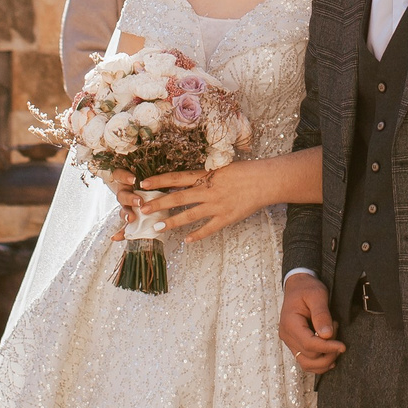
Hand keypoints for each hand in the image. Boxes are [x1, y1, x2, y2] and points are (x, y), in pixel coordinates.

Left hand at [139, 161, 265, 241]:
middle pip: (178, 198)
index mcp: (205, 175)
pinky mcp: (226, 218)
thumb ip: (205, 175)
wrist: (264, 180)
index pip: (176, 178)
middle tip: (143, 209)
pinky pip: (209, 228)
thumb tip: (187, 179)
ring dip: (173, 222)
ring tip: (158, 227)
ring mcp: (216, 206)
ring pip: (190, 215)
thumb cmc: (244, 171)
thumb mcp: (221, 168)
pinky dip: (197, 235)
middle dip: (159, 204)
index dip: (159, 181)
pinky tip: (186, 240)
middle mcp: (208, 191)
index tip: (143, 183)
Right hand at [279, 274, 343, 373]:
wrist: (298, 285)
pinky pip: (306, 361)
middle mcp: (287, 335)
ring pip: (307, 364)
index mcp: (290, 323)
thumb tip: (327, 335)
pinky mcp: (295, 344)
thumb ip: (322, 314)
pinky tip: (330, 355)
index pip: (309, 344)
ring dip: (324, 361)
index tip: (342, 346)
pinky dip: (319, 363)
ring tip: (335, 345)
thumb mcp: (317, 295)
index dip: (327, 348)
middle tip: (337, 332)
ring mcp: (290, 342)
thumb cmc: (307, 288)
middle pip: (309, 356)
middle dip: (329, 350)